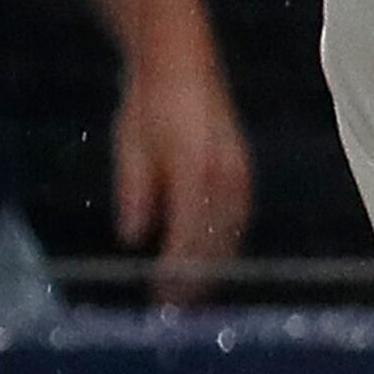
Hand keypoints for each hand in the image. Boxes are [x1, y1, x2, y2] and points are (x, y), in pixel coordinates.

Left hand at [114, 45, 250, 306]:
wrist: (182, 66)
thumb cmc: (147, 107)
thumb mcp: (129, 147)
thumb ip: (136, 194)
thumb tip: (133, 238)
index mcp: (195, 170)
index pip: (188, 235)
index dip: (176, 272)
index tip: (161, 297)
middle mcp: (226, 175)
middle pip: (216, 240)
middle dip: (197, 277)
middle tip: (177, 308)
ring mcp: (241, 173)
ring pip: (232, 232)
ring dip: (215, 265)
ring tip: (196, 293)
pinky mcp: (244, 172)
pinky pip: (239, 217)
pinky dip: (225, 242)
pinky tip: (212, 258)